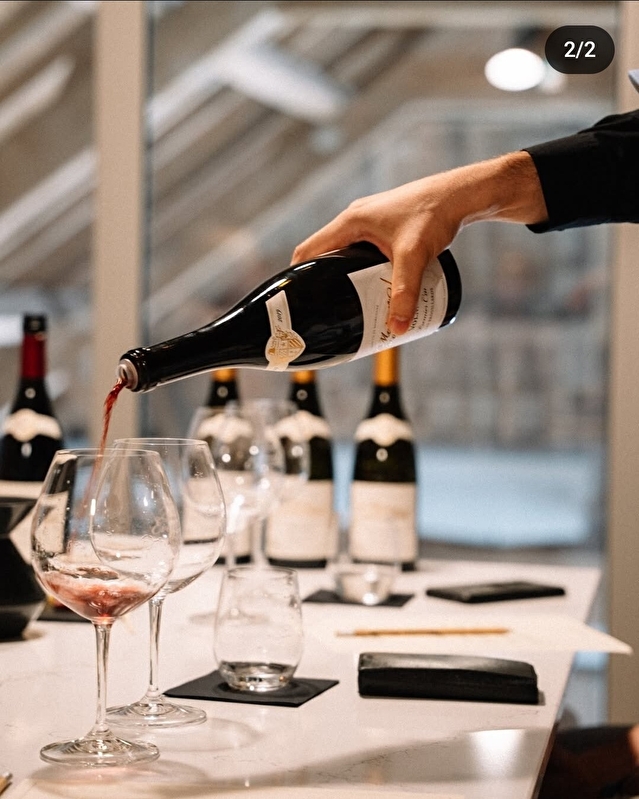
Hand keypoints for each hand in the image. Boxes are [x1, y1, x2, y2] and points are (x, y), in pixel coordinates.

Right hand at [292, 152, 546, 334]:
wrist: (461, 195)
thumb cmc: (435, 215)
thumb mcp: (415, 257)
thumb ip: (405, 292)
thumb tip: (398, 328)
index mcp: (350, 222)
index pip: (309, 251)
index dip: (298, 276)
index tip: (297, 302)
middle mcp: (354, 220)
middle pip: (324, 256)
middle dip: (323, 283)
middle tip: (326, 312)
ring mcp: (369, 222)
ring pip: (344, 254)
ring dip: (342, 278)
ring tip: (346, 306)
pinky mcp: (383, 227)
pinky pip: (361, 251)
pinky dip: (359, 269)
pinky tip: (370, 288)